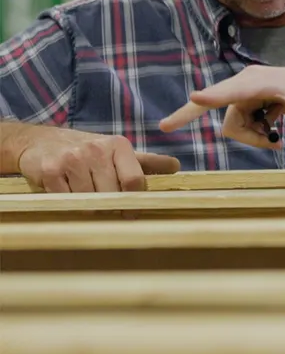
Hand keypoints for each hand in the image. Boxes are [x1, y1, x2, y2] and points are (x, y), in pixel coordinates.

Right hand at [17, 128, 180, 192]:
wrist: (39, 142)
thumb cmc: (87, 150)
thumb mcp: (117, 152)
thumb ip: (146, 162)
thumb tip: (176, 167)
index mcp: (119, 145)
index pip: (135, 181)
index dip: (134, 201)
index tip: (130, 212)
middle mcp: (96, 149)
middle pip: (112, 194)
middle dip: (109, 205)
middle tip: (102, 201)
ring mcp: (72, 158)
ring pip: (90, 200)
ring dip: (88, 205)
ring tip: (83, 192)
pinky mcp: (50, 169)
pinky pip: (66, 199)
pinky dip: (67, 200)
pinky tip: (65, 189)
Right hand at [159, 61, 284, 152]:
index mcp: (262, 83)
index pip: (234, 92)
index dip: (214, 97)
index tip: (194, 98)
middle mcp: (247, 83)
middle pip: (231, 122)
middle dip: (250, 137)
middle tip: (269, 138)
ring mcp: (243, 91)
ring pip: (233, 127)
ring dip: (254, 136)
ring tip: (279, 131)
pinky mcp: (242, 98)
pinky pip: (236, 125)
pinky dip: (254, 133)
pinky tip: (273, 124)